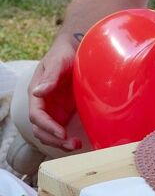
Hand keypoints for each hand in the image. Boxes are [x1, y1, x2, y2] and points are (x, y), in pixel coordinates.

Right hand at [28, 36, 81, 150]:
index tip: (62, 133)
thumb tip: (38, 93)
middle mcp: (42, 104)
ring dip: (59, 143)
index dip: (47, 126)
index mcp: (36, 93)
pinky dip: (65, 139)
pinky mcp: (61, 112)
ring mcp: (51, 110)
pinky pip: (59, 131)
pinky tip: (77, 141)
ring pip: (48, 133)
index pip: (36, 116)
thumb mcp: (58, 62)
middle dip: (54, 139)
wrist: (74, 50)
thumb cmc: (64, 54)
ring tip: (76, 145)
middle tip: (73, 144)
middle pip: (40, 130)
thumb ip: (50, 77)